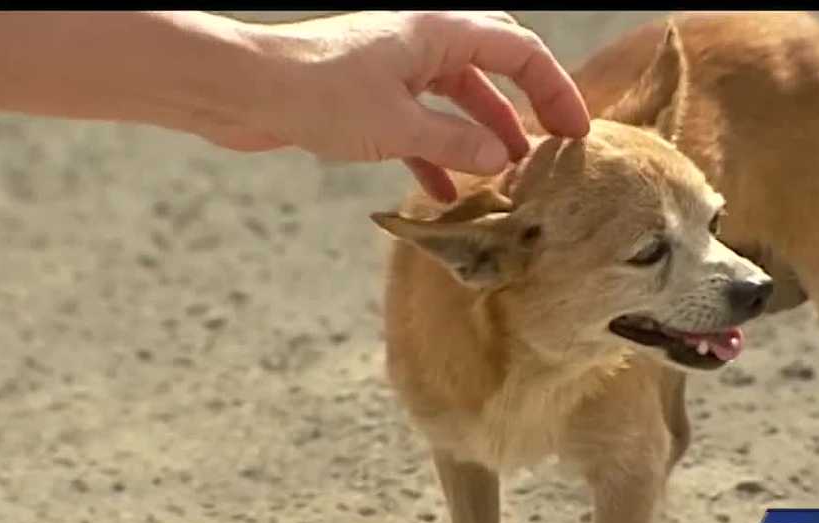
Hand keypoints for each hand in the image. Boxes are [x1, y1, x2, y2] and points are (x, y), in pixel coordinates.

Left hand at [237, 11, 590, 201]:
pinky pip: (420, 123)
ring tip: (508, 176)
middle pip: (493, 67)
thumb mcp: (400, 126)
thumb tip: (502, 158)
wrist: (242, 91)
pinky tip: (446, 195)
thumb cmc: (317, 93)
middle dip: (526, 107)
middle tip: (552, 144)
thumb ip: (458, 141)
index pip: (518, 51)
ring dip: (483, 135)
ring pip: (457, 99)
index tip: (576, 131)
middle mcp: (422, 41)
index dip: (555, 89)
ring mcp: (395, 68)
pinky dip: (437, 154)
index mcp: (438, 31)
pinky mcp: (369, 97)